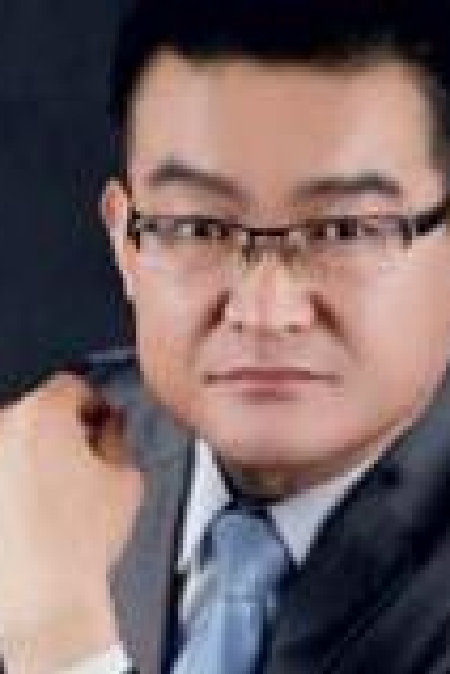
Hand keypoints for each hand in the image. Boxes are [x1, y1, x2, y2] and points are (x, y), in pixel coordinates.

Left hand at [0, 373, 143, 671]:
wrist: (45, 601)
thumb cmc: (81, 542)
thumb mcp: (126, 478)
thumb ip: (119, 438)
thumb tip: (111, 428)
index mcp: (42, 415)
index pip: (72, 387)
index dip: (94, 405)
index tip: (99, 421)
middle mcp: (2, 430)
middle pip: (39, 412)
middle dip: (63, 431)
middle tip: (82, 460)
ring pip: (16, 443)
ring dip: (36, 456)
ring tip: (56, 494)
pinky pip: (4, 473)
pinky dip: (16, 483)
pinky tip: (33, 510)